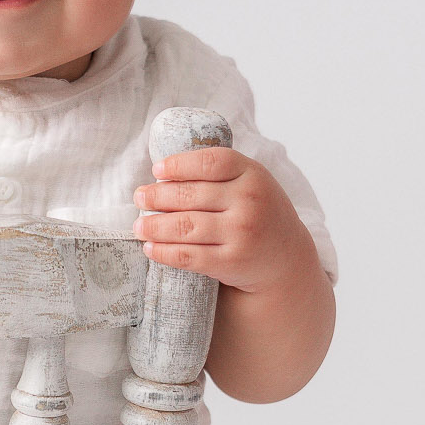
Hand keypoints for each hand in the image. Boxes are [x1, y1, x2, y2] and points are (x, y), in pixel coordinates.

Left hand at [132, 146, 309, 291]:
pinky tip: (150, 248)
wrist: (286, 258)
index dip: (179, 164)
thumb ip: (220, 173)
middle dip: (156, 196)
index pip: (210, 162)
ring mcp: (241, 232)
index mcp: (252, 174)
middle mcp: (249, 201)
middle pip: (189, 195)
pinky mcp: (231, 261)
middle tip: (139, 198)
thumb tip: (163, 171)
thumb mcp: (251, 183)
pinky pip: (188, 255)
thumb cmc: (258, 213)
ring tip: (138, 226)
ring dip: (153, 226)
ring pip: (184, 225)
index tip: (157, 170)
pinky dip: (163, 252)